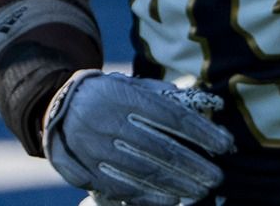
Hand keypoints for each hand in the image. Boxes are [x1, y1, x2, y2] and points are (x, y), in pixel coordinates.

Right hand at [42, 70, 233, 205]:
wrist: (54, 106)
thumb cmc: (105, 95)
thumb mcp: (128, 84)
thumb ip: (162, 94)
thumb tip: (207, 105)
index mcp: (121, 95)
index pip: (170, 117)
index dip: (201, 132)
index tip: (225, 145)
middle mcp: (106, 120)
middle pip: (161, 148)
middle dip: (194, 165)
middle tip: (217, 177)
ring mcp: (94, 147)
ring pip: (144, 171)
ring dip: (178, 184)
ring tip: (201, 190)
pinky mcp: (85, 168)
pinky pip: (123, 187)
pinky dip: (151, 197)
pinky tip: (172, 199)